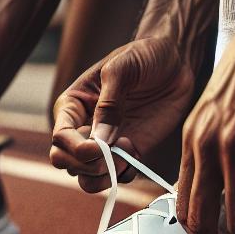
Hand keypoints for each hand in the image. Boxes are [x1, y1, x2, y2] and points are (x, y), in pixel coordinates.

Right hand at [50, 35, 196, 192]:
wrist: (174, 62)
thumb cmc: (143, 56)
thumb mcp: (122, 68)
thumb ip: (109, 103)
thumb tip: (100, 140)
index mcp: (73, 105)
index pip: (60, 137)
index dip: (75, 148)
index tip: (98, 147)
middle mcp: (84, 128)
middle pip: (67, 162)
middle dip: (87, 164)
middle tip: (112, 151)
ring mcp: (105, 143)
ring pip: (87, 177)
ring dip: (104, 175)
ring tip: (125, 153)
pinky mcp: (128, 153)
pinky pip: (116, 177)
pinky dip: (124, 175)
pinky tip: (135, 152)